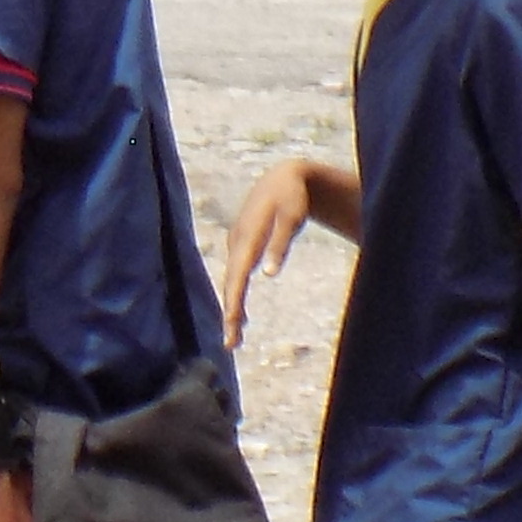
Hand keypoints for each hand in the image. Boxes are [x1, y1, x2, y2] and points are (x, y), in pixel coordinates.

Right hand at [220, 155, 326, 340]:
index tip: (232, 323)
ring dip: (232, 309)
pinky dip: (236, 297)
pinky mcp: (241, 247)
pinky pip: (235, 277)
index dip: (234, 300)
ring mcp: (237, 245)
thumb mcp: (291, 217)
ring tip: (234, 338)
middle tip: (231, 344)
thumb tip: (268, 275)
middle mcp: (237, 242)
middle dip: (229, 314)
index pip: (237, 274)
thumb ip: (279, 245)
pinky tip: (241, 316)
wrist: (283, 177)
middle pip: (230, 283)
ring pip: (231, 282)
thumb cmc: (291, 196)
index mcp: (247, 236)